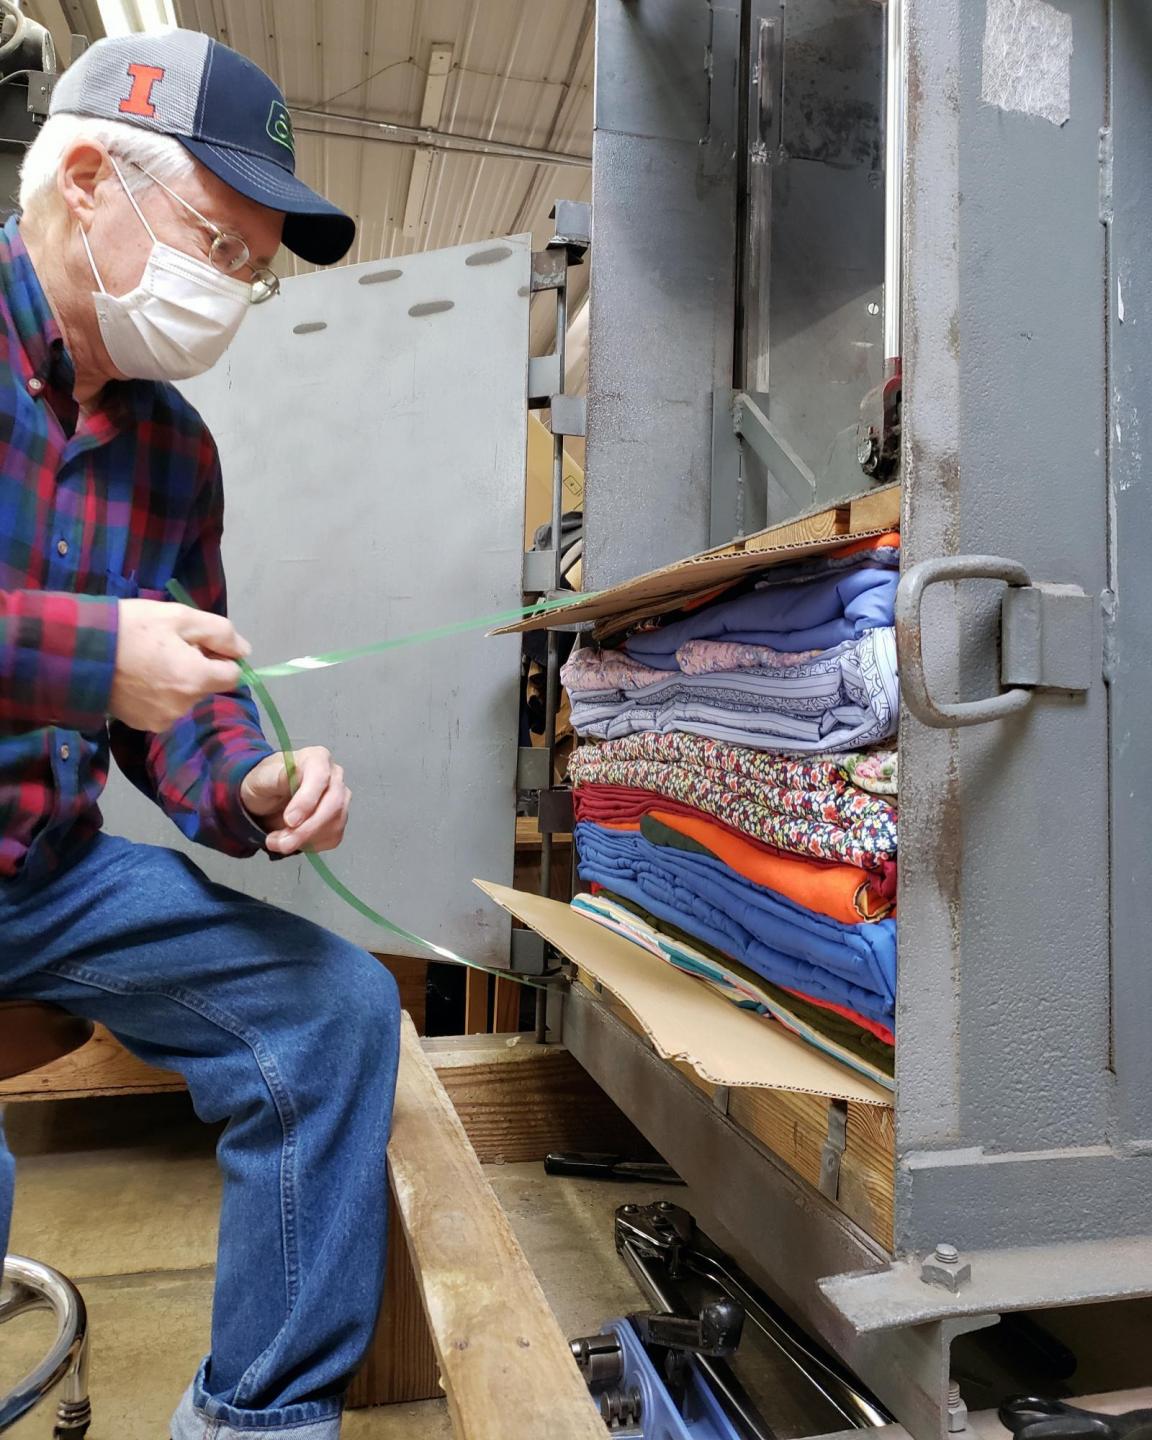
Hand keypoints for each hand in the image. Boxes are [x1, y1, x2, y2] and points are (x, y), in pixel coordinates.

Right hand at [110, 599, 249, 731]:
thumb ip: (220, 633)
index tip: (200, 643)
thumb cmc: (131, 628)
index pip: (233, 675)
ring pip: (185, 696)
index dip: (221, 656)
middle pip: (206, 685)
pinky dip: (157, 694)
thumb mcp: (179, 617)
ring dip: (176, 680)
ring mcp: (162, 719)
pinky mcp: (142, 725)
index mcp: (196, 680)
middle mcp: (184, 706)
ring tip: (147, 660)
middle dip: (195, 666)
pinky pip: (164, 707)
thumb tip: (244, 652)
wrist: (78, 651)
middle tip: (166, 646)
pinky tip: (137, 677)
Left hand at [240, 747, 350, 855]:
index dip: (307, 801)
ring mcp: (339, 798)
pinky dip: (311, 844)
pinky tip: (293, 838)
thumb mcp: (262, 777)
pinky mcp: (338, 819)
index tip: (290, 820)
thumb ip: (278, 776)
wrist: (266, 798)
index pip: (321, 777)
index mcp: (317, 759)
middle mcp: (334, 776)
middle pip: (333, 805)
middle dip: (306, 829)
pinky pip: (332, 837)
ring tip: (278, 840)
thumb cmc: (265, 783)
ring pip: (334, 824)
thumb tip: (292, 773)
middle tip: (281, 842)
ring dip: (305, 839)